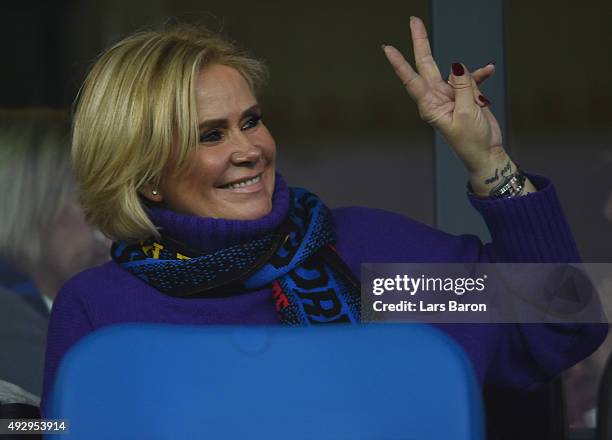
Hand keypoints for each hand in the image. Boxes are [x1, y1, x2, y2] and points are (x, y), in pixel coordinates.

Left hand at [382, 16, 504, 173]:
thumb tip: (456, 65)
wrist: (486, 153)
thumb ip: (462, 85)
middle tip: (413, 21)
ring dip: (470, 81)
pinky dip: (480, 76)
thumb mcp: (468, 111)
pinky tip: (489, 71)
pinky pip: (470, 78)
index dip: (400, 63)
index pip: (411, 79)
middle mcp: (436, 98)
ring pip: (457, 73)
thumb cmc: (471, 140)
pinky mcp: (463, 95)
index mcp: (429, 106)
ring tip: (478, 103)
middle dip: (421, 42)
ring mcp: (449, 95)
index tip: (388, 48)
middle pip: (426, 64)